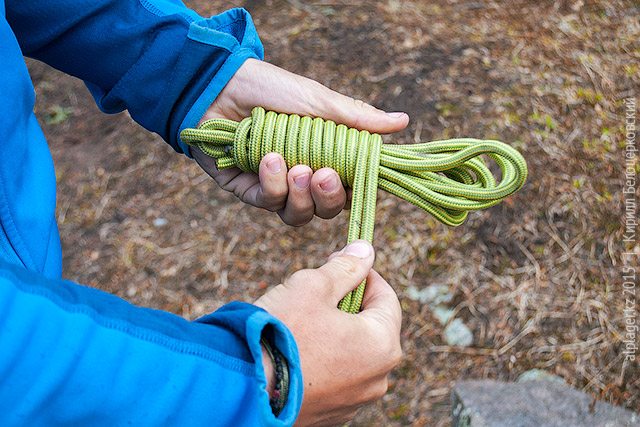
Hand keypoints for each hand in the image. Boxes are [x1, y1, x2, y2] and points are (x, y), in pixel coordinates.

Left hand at [192, 58, 408, 225]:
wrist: (220, 85)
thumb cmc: (271, 88)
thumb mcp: (318, 101)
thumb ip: (356, 119)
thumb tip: (403, 121)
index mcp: (323, 157)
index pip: (348, 188)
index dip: (355, 191)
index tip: (357, 181)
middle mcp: (301, 177)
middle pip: (326, 210)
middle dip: (328, 197)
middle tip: (322, 173)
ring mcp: (274, 186)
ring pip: (298, 216)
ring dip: (299, 195)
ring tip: (293, 166)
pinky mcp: (247, 190)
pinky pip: (267, 204)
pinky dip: (271, 184)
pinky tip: (267, 159)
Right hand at [254, 240, 402, 425]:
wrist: (242, 388)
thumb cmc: (278, 334)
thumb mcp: (312, 287)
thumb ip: (345, 267)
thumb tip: (365, 250)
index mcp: (382, 345)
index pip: (386, 298)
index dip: (363, 274)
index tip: (340, 261)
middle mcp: (377, 378)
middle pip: (371, 327)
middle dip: (348, 304)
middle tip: (318, 290)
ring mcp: (355, 400)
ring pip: (353, 352)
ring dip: (335, 332)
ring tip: (302, 322)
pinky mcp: (333, 413)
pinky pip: (337, 377)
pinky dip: (324, 360)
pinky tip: (296, 350)